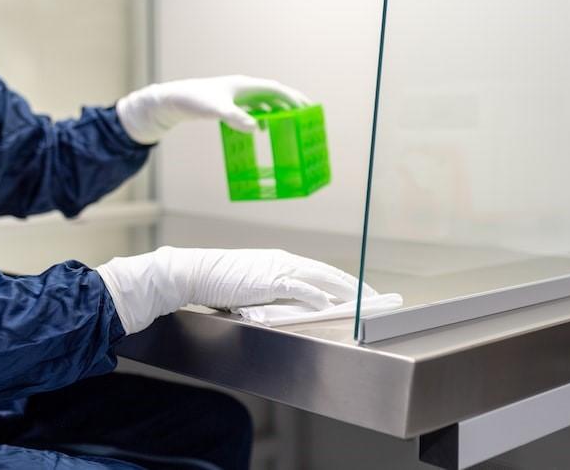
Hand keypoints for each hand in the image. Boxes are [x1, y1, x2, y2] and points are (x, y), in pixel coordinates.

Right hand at [95, 247, 371, 334]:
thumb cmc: (219, 282)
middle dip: (355, 285)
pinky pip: (299, 288)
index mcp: (281, 261)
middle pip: (329, 272)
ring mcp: (278, 268)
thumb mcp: (252, 288)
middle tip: (375, 296)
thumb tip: (294, 309)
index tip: (362, 290)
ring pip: (321, 277)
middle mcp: (285, 260)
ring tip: (364, 301)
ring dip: (345, 290)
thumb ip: (275, 295)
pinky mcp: (268, 279)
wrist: (194, 272)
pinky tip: (330, 304)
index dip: (344, 280)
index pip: (321, 271)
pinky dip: (317, 295)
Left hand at [116, 75, 312, 144]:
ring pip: (264, 101)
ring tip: (288, 124)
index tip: (307, 108)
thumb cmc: (195, 101)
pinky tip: (260, 129)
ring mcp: (236, 95)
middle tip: (306, 115)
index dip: (293, 98)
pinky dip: (262, 116)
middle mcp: (243, 88)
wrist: (173, 100)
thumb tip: (256, 129)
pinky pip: (252, 108)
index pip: (276, 89)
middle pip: (273, 94)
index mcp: (245, 85)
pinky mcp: (228, 103)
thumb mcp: (217, 111)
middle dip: (290, 103)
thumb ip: (236, 118)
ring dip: (277, 111)